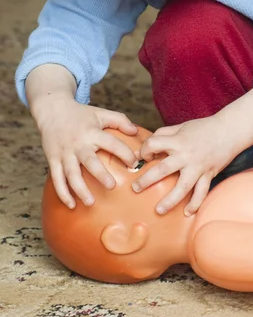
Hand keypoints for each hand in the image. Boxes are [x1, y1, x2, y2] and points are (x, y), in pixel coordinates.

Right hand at [34, 94, 137, 208]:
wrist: (52, 111)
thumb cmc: (82, 114)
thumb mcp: (101, 114)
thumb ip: (120, 121)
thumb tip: (136, 132)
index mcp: (92, 132)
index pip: (111, 143)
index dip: (124, 153)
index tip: (134, 163)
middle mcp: (78, 144)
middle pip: (89, 161)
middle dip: (100, 174)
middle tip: (112, 186)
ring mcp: (64, 153)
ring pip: (71, 174)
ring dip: (80, 190)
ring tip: (91, 203)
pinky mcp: (53, 160)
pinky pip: (57, 179)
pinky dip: (63, 193)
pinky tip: (72, 205)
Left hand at [132, 116, 234, 215]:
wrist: (230, 130)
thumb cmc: (204, 127)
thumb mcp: (182, 126)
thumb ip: (164, 134)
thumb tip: (145, 147)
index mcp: (178, 141)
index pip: (153, 144)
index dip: (145, 150)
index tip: (145, 157)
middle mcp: (186, 155)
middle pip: (163, 169)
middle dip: (147, 180)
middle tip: (135, 188)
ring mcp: (198, 167)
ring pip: (182, 187)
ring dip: (169, 201)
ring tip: (158, 210)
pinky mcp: (209, 174)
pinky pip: (201, 192)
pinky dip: (195, 203)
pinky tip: (188, 213)